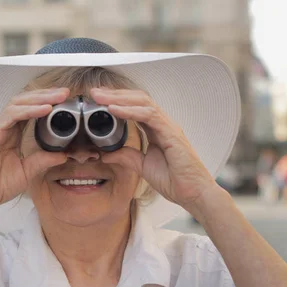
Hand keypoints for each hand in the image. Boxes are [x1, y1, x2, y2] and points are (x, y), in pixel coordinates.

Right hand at [0, 88, 69, 215]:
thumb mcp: (27, 172)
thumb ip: (43, 161)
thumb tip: (62, 154)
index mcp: (10, 135)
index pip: (29, 111)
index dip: (45, 103)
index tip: (63, 101)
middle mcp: (2, 128)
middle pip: (24, 102)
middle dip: (45, 95)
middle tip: (64, 93)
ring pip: (17, 103)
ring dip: (39, 98)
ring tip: (57, 97)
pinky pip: (11, 115)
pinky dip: (29, 110)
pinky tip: (44, 109)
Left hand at [91, 88, 216, 207]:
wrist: (192, 193)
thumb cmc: (175, 180)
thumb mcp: (142, 166)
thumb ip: (126, 157)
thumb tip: (106, 153)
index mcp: (156, 130)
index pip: (135, 107)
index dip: (117, 100)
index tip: (98, 99)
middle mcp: (162, 124)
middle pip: (137, 99)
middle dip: (115, 94)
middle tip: (94, 92)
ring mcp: (168, 126)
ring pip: (142, 102)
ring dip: (119, 98)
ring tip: (100, 97)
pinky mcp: (171, 133)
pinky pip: (148, 116)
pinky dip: (130, 111)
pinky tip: (114, 109)